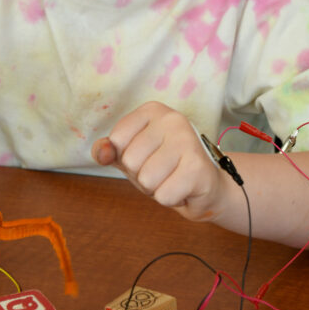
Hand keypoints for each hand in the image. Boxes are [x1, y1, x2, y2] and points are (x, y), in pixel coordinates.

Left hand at [91, 102, 226, 222]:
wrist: (206, 185)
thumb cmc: (165, 167)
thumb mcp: (131, 154)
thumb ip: (109, 150)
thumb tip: (101, 153)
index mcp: (152, 110)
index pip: (117, 139)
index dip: (126, 157)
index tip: (147, 156)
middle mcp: (172, 119)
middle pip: (130, 161)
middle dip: (142, 176)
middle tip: (163, 171)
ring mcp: (187, 141)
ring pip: (146, 180)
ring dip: (157, 189)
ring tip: (173, 179)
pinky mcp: (197, 167)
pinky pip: (164, 195)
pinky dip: (171, 199)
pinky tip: (184, 188)